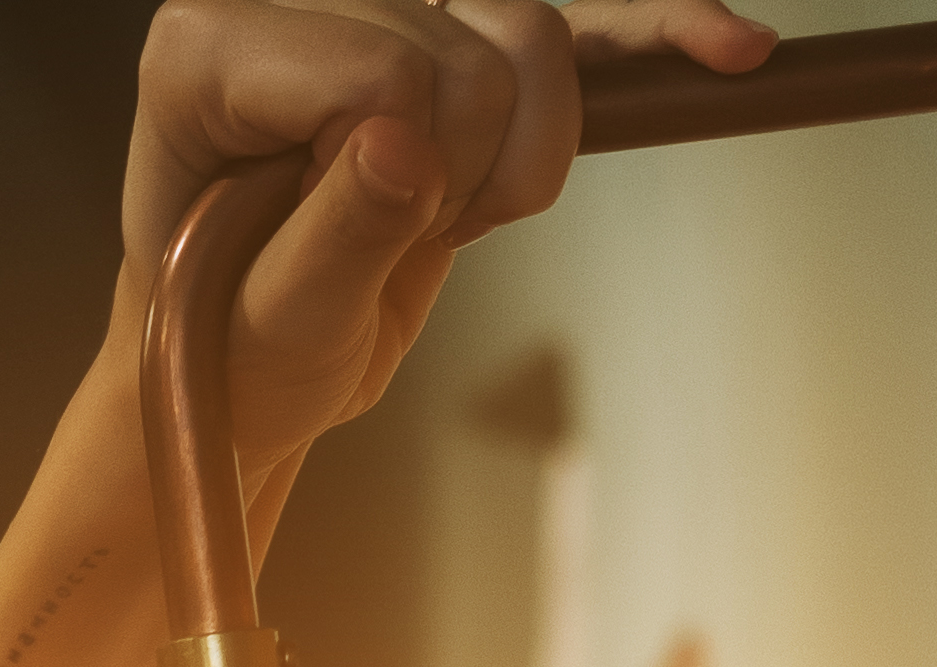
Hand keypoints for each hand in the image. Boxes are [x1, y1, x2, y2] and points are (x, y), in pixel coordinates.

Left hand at [0, 1, 776, 666]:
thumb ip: (331, 235)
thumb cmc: (229, 350)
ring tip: (455, 216)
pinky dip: (653, 33)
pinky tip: (731, 49)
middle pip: (462, 45)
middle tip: (401, 243)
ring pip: (528, 28)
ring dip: (530, 150)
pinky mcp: (445, 36)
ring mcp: (369, 8)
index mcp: (205, 49)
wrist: (245, 361)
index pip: (383, 65)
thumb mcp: (274, 326)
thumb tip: (398, 144)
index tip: (365, 244)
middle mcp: (280, 0)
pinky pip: (573, 22)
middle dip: (465, 171)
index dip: (412, 172)